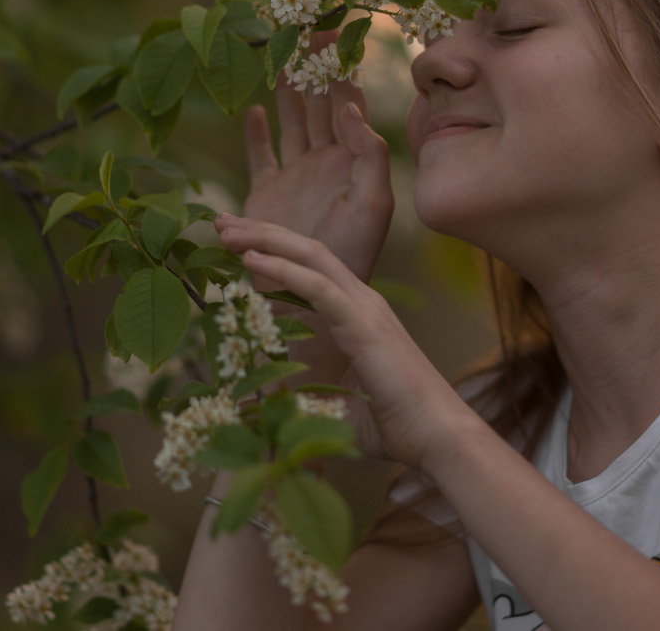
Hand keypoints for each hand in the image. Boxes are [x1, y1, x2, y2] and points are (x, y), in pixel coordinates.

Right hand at [237, 32, 392, 283]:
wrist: (313, 295)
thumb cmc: (353, 252)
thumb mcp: (374, 201)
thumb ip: (368, 152)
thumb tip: (349, 104)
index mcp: (354, 159)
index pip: (348, 101)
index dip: (340, 67)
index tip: (331, 31)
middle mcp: (326, 162)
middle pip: (319, 104)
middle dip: (313, 68)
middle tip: (304, 29)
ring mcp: (296, 176)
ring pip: (292, 122)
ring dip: (288, 92)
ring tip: (281, 58)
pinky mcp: (266, 195)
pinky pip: (262, 156)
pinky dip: (258, 133)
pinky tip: (254, 109)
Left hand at [237, 222, 476, 470]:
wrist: (438, 437)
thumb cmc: (394, 428)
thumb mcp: (332, 407)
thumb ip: (299, 400)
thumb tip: (251, 410)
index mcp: (359, 314)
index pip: (311, 267)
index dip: (273, 249)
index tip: (235, 243)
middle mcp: (363, 301)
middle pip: (308, 249)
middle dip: (262, 231)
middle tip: (221, 221)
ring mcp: (366, 308)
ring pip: (311, 256)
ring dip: (265, 239)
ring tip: (226, 229)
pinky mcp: (364, 324)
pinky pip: (318, 286)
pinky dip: (282, 269)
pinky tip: (250, 260)